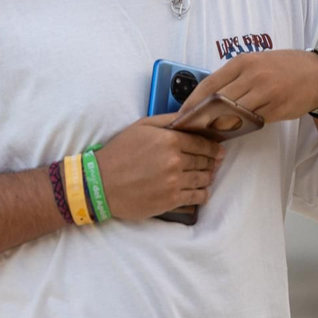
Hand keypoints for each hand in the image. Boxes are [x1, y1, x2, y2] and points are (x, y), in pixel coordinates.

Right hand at [96, 113, 225, 219]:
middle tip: (213, 162)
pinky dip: (202, 193)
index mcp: (170, 140)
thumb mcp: (140, 127)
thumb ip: (167, 120)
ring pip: (204, 178)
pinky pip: (198, 197)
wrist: (99, 183)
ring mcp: (174, 182)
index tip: (218, 150)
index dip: (213, 147)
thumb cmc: (119, 153)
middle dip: (212, 161)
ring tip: (206, 175)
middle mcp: (175, 161)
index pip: (203, 143)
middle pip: (206, 161)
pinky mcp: (171, 200)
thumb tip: (190, 117)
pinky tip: (200, 190)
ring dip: (208, 176)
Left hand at [179, 50, 317, 123]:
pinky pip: (251, 121)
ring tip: (206, 132)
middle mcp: (253, 76)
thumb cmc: (281, 67)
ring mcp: (265, 93)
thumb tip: (207, 98)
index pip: (210, 84)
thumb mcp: (255, 62)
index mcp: (242, 62)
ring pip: (234, 113)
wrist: (317, 74)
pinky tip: (230, 131)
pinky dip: (239, 127)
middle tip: (189, 127)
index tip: (181, 114)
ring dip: (219, 125)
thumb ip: (233, 77)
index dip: (193, 102)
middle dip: (201, 116)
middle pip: (218, 101)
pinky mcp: (276, 109)